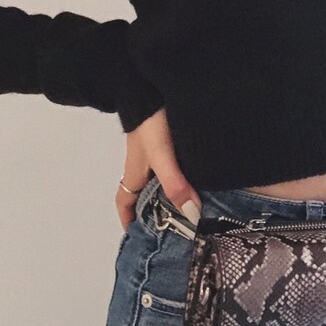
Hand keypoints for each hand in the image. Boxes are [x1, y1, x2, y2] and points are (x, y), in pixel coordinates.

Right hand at [116, 108, 201, 231]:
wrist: (152, 86)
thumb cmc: (151, 124)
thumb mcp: (162, 157)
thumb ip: (175, 184)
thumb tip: (191, 215)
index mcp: (134, 171)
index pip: (124, 201)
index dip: (128, 220)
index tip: (139, 238)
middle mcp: (143, 163)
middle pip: (145, 193)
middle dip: (155, 211)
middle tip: (177, 227)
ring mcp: (155, 148)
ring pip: (161, 178)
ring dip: (172, 192)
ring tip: (194, 207)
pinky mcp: (169, 136)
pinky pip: (174, 164)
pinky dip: (183, 175)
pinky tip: (201, 179)